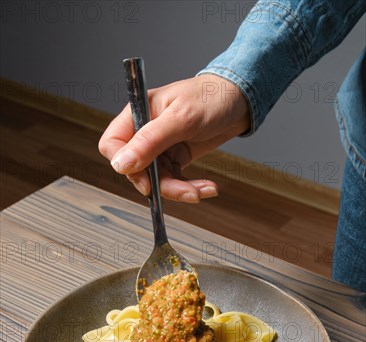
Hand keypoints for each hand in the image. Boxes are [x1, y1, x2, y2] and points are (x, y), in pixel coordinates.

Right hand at [99, 74, 249, 202]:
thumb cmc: (210, 97)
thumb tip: (121, 164)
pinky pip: (175, 180)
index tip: (145, 181)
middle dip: (162, 184)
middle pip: (137, 169)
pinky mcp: (176, 157)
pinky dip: (190, 187)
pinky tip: (207, 187)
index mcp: (137, 114)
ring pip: (157, 179)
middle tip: (186, 191)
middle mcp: (145, 132)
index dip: (124, 165)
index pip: (112, 144)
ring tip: (204, 190)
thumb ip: (150, 141)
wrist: (240, 99)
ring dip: (181, 190)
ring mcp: (160, 147)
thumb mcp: (180, 118)